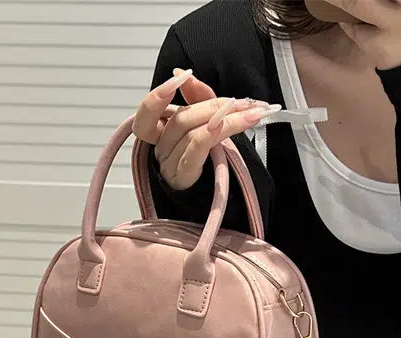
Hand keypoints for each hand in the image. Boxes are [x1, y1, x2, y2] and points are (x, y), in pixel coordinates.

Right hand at [132, 69, 280, 189]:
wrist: (219, 202)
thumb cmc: (207, 162)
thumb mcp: (203, 123)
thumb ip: (195, 98)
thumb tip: (180, 73)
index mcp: (159, 136)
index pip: (146, 114)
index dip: (158, 96)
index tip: (182, 77)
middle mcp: (160, 151)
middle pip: (180, 119)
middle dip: (213, 105)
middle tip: (243, 101)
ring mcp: (170, 166)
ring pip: (193, 132)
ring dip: (227, 117)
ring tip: (253, 112)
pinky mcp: (185, 177)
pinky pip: (197, 148)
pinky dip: (214, 131)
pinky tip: (237, 122)